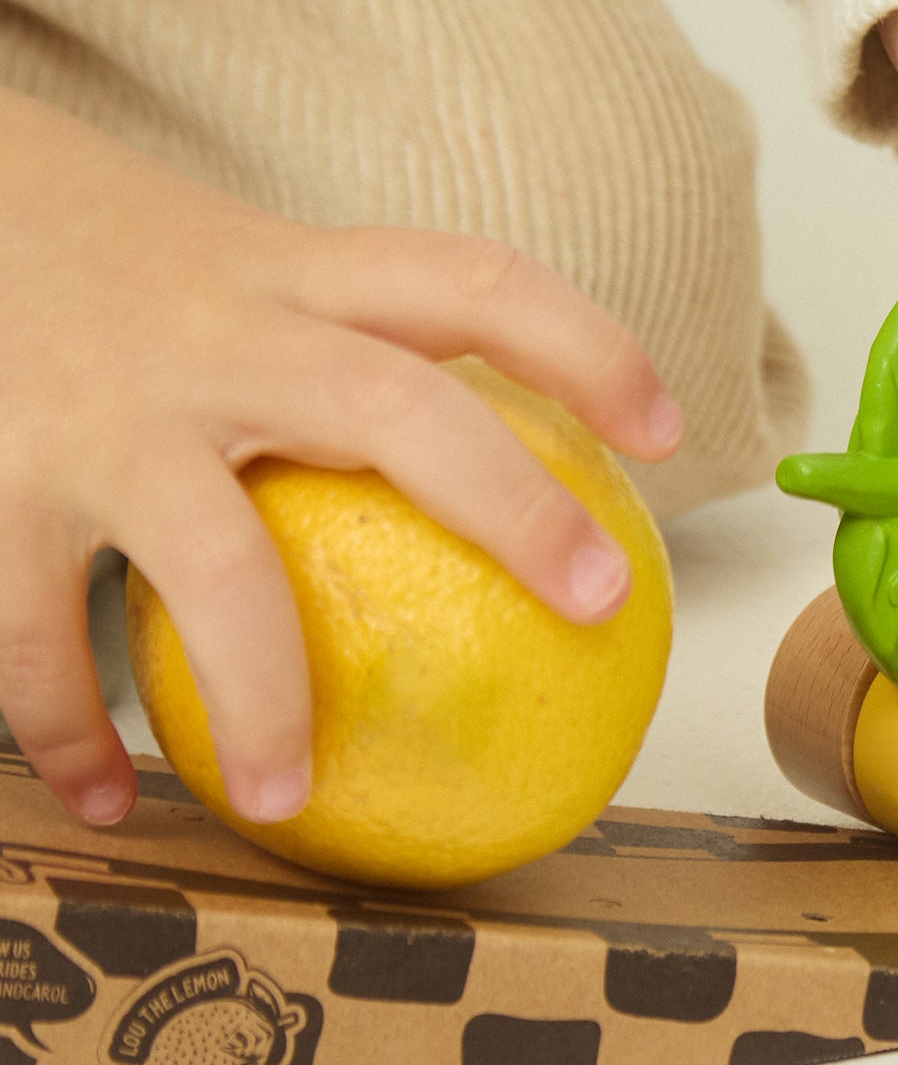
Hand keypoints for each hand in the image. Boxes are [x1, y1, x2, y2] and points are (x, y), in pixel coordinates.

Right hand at [0, 90, 682, 828]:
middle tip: (597, 597)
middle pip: (392, 407)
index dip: (584, 345)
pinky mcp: (0, 479)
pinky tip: (107, 794)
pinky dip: (68, 727)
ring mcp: (110, 410)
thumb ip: (343, 346)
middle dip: (507, 502)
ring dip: (262, 691)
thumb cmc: (126, 264)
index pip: (471, 282)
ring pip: (213, 560)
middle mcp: (219, 333)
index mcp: (297, 274)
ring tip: (290, 800)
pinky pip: (36, 629)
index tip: (665, 431)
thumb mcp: (247, 268)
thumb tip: (482, 483)